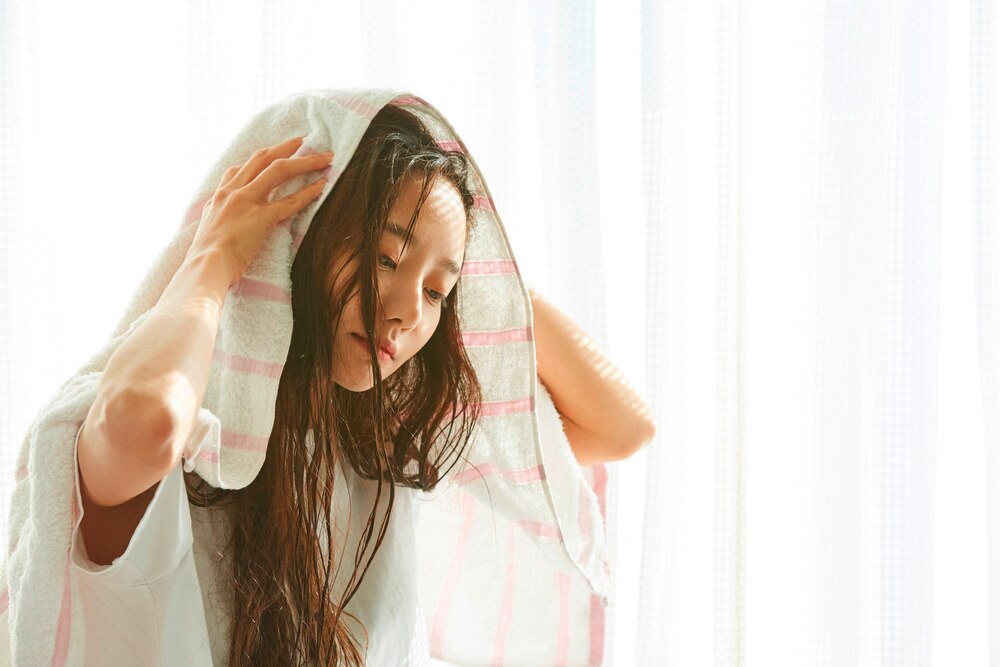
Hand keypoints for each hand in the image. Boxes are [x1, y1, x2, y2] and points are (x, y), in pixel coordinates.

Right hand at [184, 135, 332, 284]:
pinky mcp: (262, 217)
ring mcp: (247, 201)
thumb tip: (230, 219)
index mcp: (220, 194)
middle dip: (286, 147)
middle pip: (263, 158)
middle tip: (304, 140)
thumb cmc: (206, 257)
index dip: (262, 156)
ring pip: (280, 171)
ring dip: (305, 162)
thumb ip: (221, 216)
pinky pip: (290, 201)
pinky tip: (322, 186)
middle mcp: (232, 191)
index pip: (242, 166)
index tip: (276, 150)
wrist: (204, 267)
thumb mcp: (209, 228)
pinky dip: (309, 192)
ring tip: (324, 158)